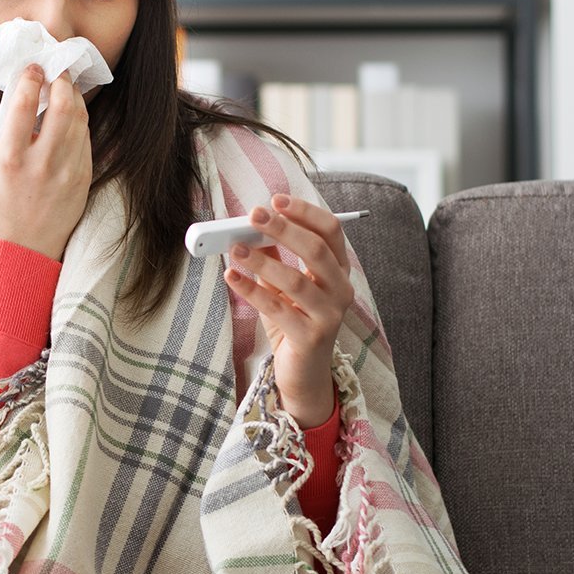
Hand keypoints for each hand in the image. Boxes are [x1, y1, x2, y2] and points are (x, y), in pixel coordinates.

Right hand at [0, 63, 91, 261]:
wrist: (28, 239)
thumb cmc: (6, 193)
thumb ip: (6, 122)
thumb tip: (23, 84)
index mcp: (10, 158)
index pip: (23, 105)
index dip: (30, 78)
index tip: (33, 68)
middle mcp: (40, 163)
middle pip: (61, 105)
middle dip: (61, 80)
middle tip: (57, 73)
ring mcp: (66, 171)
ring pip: (79, 118)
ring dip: (73, 96)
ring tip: (65, 89)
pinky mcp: (84, 176)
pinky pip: (85, 136)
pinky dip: (78, 120)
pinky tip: (70, 117)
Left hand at [223, 195, 351, 425]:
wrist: (303, 373)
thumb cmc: (293, 323)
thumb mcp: (284, 286)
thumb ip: (274, 256)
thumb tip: (249, 226)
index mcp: (338, 271)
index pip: (331, 232)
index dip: (305, 213)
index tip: (276, 200)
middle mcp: (341, 291)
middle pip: (317, 250)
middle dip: (284, 228)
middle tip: (255, 214)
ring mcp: (330, 316)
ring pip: (296, 280)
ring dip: (262, 260)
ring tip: (235, 248)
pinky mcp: (311, 338)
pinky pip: (278, 309)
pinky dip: (252, 290)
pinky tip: (232, 276)